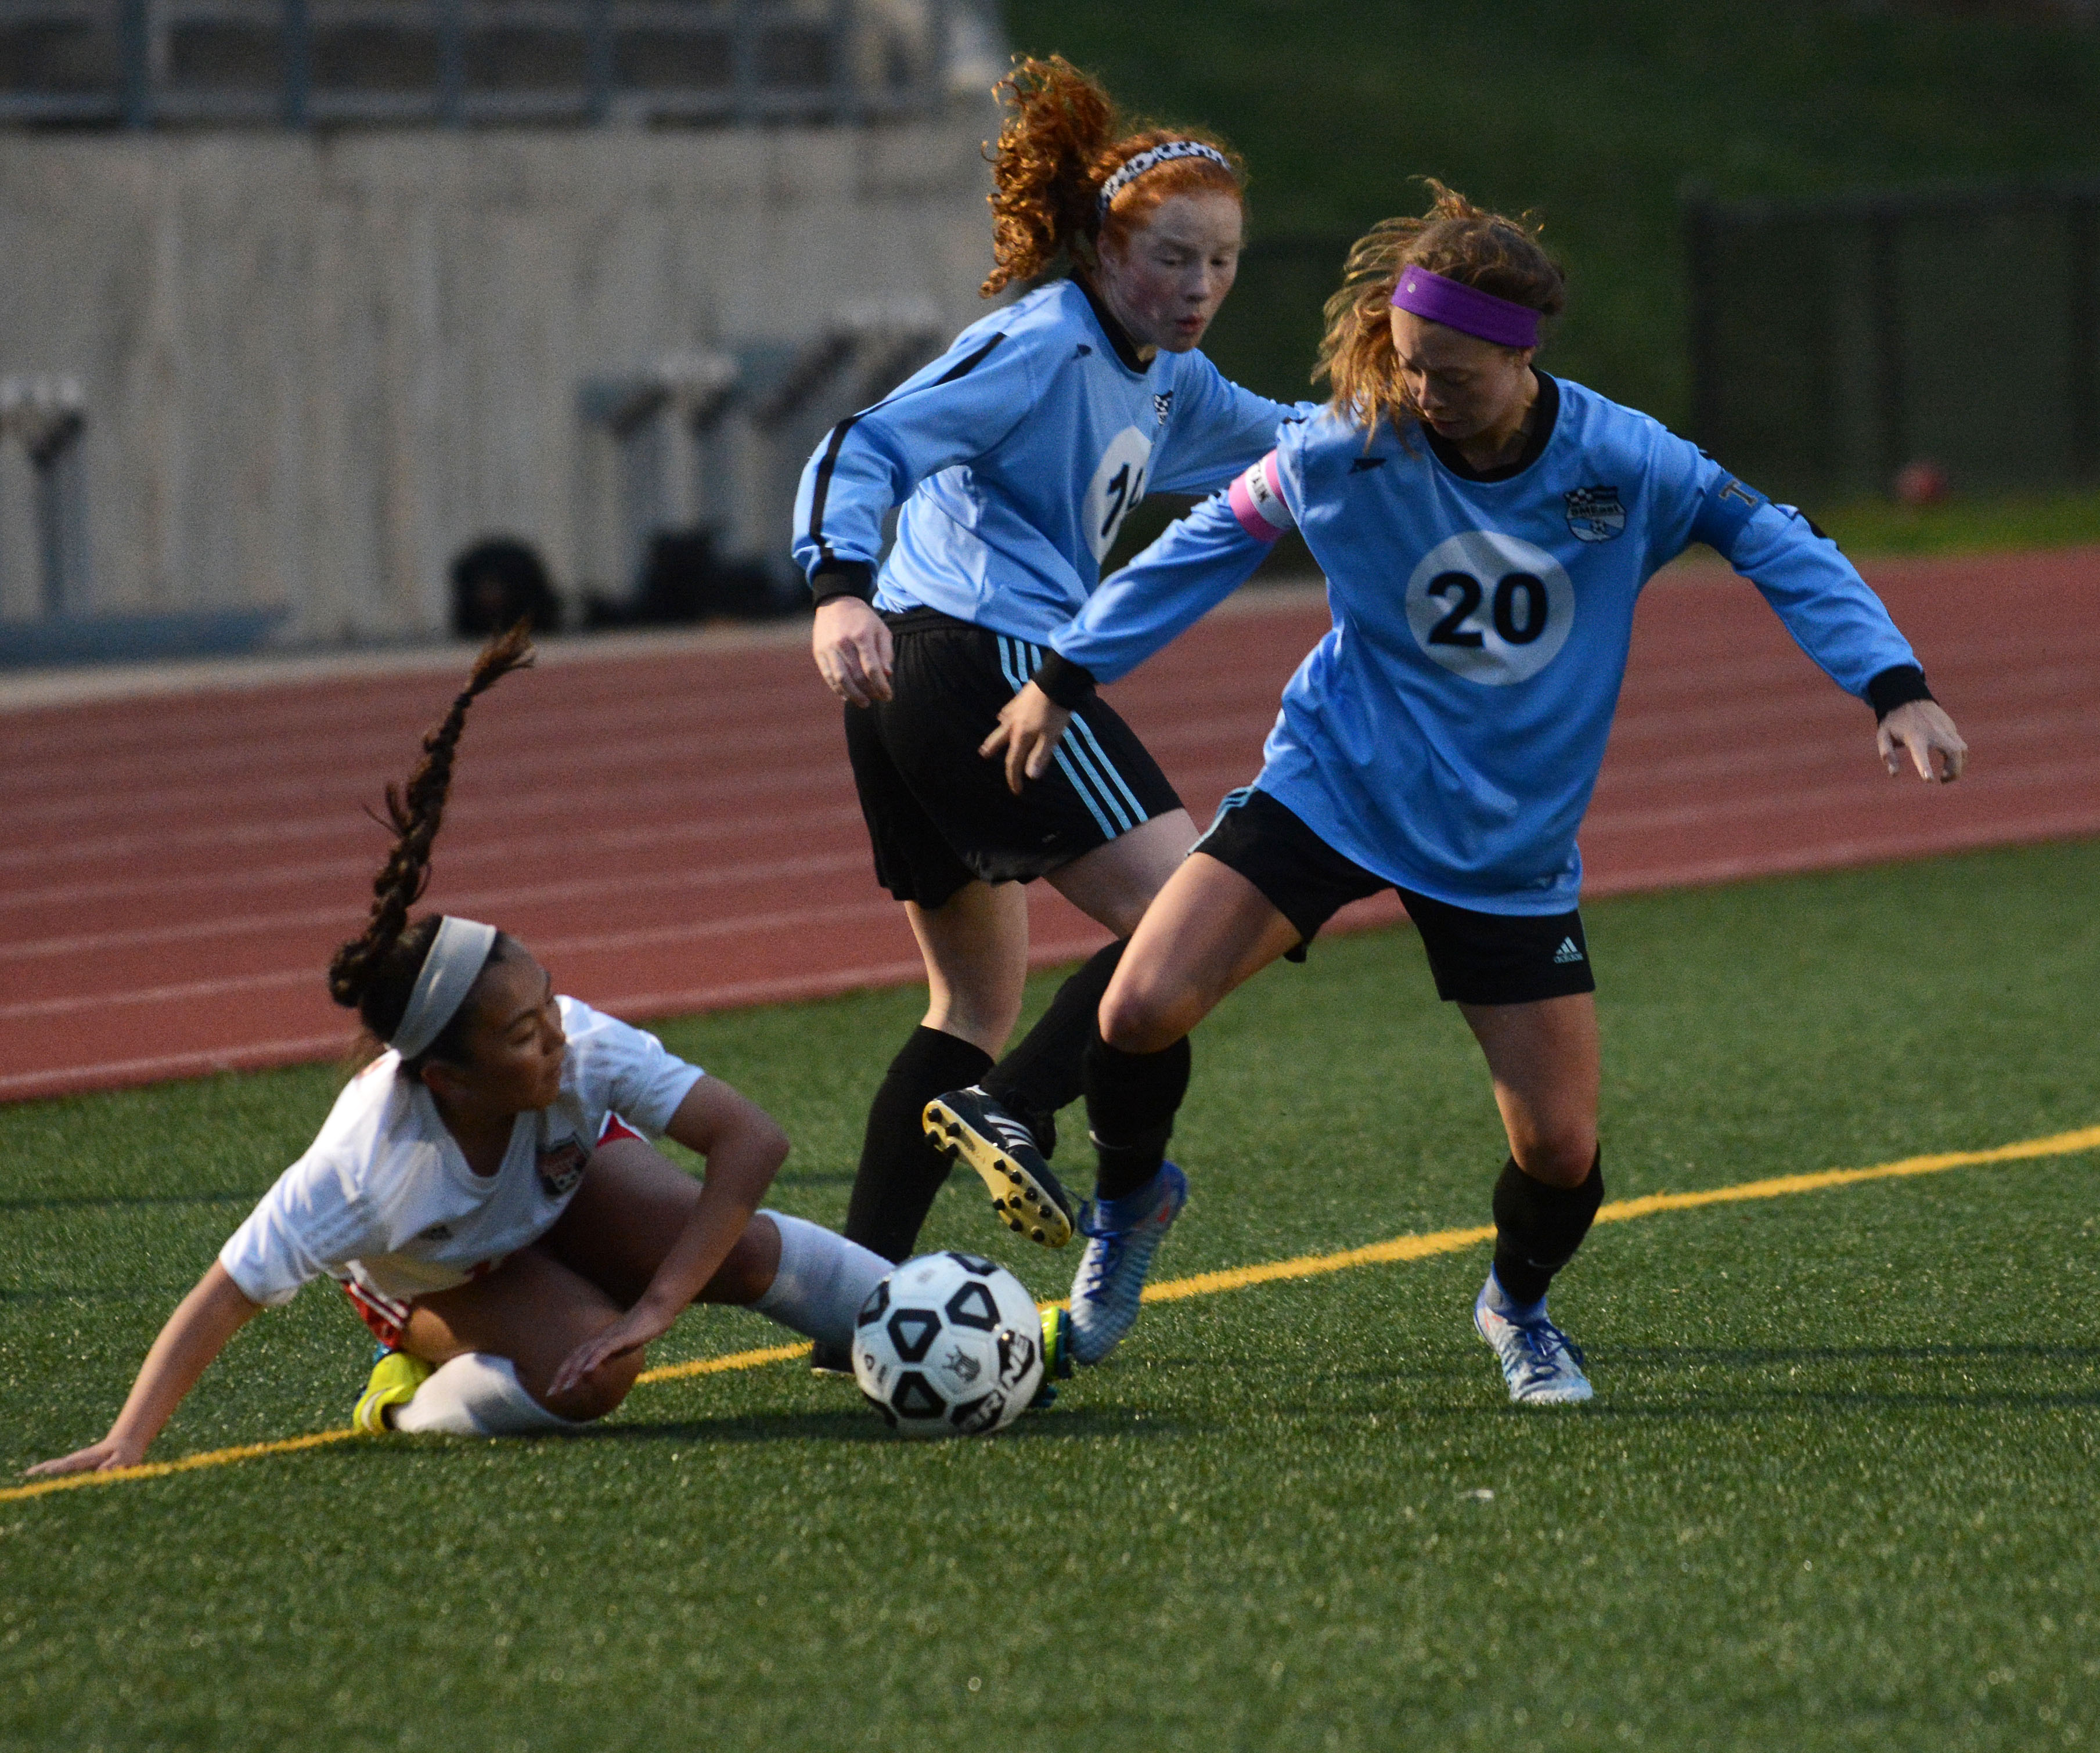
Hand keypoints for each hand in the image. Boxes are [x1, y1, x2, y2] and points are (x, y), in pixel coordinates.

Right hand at [24, 1434, 145, 1477]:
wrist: (125, 1443)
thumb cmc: (125, 1453)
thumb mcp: (124, 1458)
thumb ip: (115, 1465)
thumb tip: (102, 1472)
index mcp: (89, 1458)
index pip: (73, 1463)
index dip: (61, 1468)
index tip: (48, 1471)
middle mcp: (79, 1459)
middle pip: (58, 1463)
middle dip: (43, 1469)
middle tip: (27, 1476)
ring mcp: (76, 1462)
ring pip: (56, 1465)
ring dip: (41, 1471)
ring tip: (25, 1477)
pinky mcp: (76, 1467)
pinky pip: (60, 1470)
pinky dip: (47, 1472)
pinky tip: (38, 1478)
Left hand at [546, 1301, 678, 1400]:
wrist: (654, 1311)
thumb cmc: (638, 1330)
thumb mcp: (619, 1348)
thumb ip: (606, 1358)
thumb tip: (593, 1371)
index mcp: (596, 1343)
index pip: (573, 1360)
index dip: (562, 1375)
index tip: (552, 1391)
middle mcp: (597, 1340)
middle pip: (574, 1359)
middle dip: (562, 1377)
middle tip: (552, 1394)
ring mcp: (608, 1338)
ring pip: (586, 1356)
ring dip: (575, 1373)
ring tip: (567, 1388)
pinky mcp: (620, 1337)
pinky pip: (604, 1349)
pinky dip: (594, 1360)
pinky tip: (588, 1371)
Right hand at [811, 599, 893, 706]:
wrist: (836, 602)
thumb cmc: (863, 618)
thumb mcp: (880, 629)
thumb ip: (886, 652)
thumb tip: (887, 675)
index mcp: (861, 635)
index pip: (872, 668)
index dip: (881, 686)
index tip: (889, 696)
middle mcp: (843, 642)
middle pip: (857, 676)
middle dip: (870, 692)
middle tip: (878, 699)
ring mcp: (828, 648)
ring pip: (841, 679)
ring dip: (854, 695)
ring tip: (864, 703)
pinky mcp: (818, 652)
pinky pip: (828, 676)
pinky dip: (838, 689)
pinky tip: (847, 696)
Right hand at [979, 680, 1073, 796]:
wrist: (1056, 680)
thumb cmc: (1056, 711)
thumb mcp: (1051, 737)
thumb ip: (1040, 756)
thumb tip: (1030, 776)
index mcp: (1021, 736)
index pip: (1013, 762)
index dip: (1013, 778)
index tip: (1016, 790)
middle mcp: (1013, 724)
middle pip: (998, 741)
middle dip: (992, 750)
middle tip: (983, 756)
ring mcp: (1014, 710)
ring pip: (1000, 725)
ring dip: (995, 734)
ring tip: (992, 738)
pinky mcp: (1019, 698)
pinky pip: (1007, 711)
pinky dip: (1004, 718)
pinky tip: (1005, 716)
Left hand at [1877, 700, 1966, 782]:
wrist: (1909, 697)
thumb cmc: (1894, 721)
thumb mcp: (1883, 735)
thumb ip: (1887, 754)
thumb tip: (1894, 774)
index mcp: (1914, 736)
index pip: (1921, 753)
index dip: (1925, 766)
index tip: (1929, 780)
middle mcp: (1933, 732)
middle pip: (1953, 752)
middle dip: (1953, 770)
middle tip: (1943, 780)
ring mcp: (1945, 728)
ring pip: (1962, 750)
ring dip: (1959, 766)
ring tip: (1947, 775)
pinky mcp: (1951, 727)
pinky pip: (1961, 745)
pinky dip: (1960, 758)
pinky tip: (1951, 764)